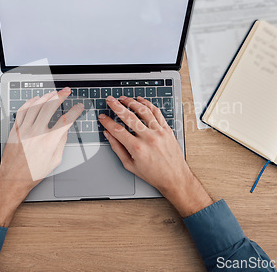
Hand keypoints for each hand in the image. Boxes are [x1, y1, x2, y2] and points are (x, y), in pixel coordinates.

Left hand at [0, 87, 82, 225]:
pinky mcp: (15, 130)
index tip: (79, 106)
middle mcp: (36, 133)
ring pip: (35, 106)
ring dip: (46, 97)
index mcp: (49, 142)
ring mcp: (24, 130)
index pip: (66, 120)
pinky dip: (29, 102)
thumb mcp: (55, 161)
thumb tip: (64, 130)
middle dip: (60, 96)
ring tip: (53, 93)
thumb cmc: (33, 173)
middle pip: (50, 107)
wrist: (13, 178)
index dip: (75, 111)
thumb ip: (61, 143)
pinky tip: (35, 99)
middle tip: (66, 91)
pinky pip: (22, 111)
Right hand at [99, 95, 212, 216]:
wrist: (175, 178)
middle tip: (110, 100)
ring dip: (132, 102)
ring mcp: (159, 132)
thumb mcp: (130, 165)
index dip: (107, 122)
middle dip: (117, 106)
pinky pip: (157, 113)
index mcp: (137, 148)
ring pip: (143, 111)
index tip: (102, 117)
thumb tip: (109, 135)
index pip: (117, 130)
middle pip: (129, 116)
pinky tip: (141, 100)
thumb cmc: (153, 174)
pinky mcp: (167, 130)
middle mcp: (148, 138)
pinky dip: (148, 104)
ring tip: (123, 98)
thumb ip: (117, 148)